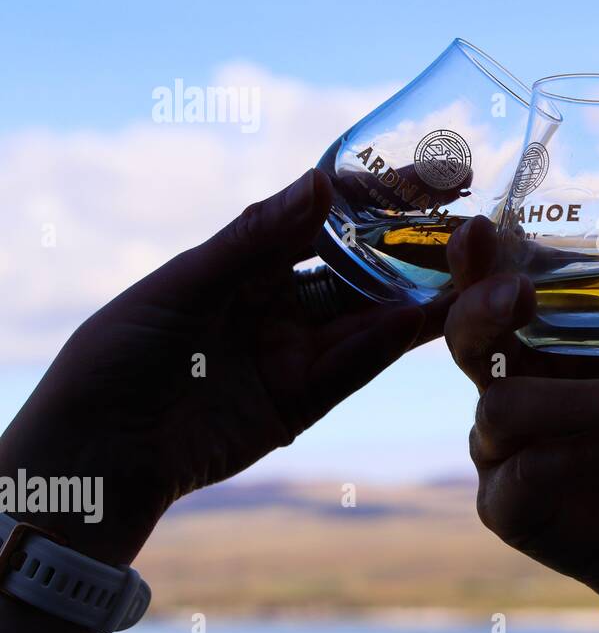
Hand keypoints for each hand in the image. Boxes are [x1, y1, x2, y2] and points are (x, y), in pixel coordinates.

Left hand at [0, 169, 452, 568]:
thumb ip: (256, 237)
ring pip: (367, 318)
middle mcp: (273, 304)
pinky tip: (424, 319)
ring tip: (470, 272)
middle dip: (410, 247)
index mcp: (241, 264)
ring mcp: (290, 352)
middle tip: (470, 226)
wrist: (94, 457)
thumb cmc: (119, 355)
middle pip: (356, 268)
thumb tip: (322, 182)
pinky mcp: (300, 402)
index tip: (429, 176)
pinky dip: (387, 343)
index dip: (374, 197)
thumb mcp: (184, 284)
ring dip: (415, 296)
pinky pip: (352, 366)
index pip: (322, 220)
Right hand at [443, 216, 598, 632]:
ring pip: (506, 407)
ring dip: (578, 399)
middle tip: (521, 294)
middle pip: (467, 340)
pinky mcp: (509, 507)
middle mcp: (513, 388)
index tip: (481, 227)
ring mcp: (504, 449)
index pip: (496, 292)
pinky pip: (527, 471)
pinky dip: (580, 451)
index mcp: (545, 344)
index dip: (477, 262)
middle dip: (482, 310)